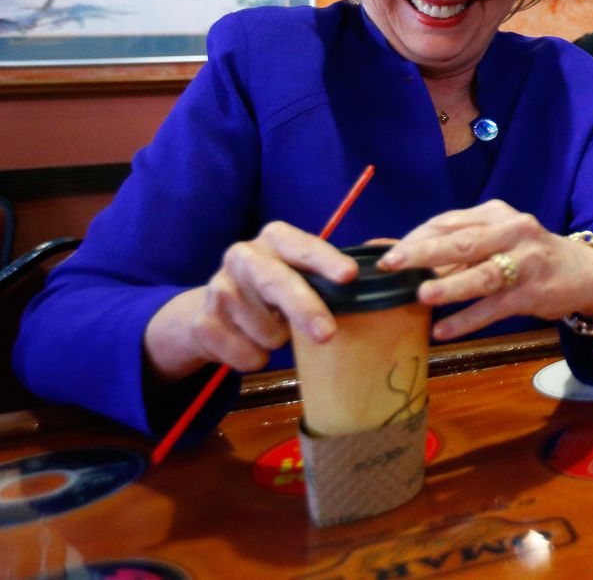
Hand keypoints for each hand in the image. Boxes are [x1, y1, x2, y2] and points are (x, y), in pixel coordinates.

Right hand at [143, 222, 357, 380]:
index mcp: (276, 238)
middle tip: (327, 333)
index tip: (349, 275)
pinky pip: (244, 353)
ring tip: (276, 329)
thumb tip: (384, 268)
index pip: (303, 247)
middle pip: (275, 282)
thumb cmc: (278, 287)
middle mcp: (243, 256)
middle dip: (304, 308)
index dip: (325, 260)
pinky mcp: (203, 323)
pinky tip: (251, 343)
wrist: (216, 312)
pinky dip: (256, 358)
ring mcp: (218, 288)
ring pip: (264, 328)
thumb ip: (336, 271)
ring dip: (279, 339)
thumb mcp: (302, 271)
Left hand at [379, 200, 592, 339]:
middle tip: (392, 263)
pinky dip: (467, 320)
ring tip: (422, 296)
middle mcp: (513, 231)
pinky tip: (442, 331)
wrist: (581, 272)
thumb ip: (452, 245)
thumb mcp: (495, 239)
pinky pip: (494, 307)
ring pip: (483, 275)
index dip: (416, 238)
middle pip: (464, 242)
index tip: (387, 254)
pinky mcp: (532, 292)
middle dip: (425, 252)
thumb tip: (393, 253)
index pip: (449, 222)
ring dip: (451, 285)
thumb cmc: (527, 255)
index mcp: (496, 215)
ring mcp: (525, 262)